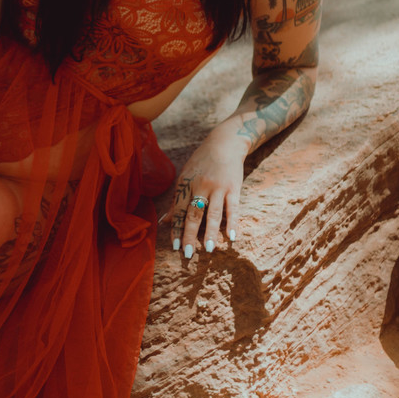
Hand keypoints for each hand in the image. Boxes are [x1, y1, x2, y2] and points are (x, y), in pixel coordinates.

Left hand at [162, 122, 245, 261]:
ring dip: (212, 234)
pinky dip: (233, 223)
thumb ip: (176, 201)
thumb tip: (164, 222)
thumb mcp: (185, 177)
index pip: (180, 211)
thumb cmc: (201, 162)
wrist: (225, 143)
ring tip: (210, 250)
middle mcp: (200, 186)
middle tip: (188, 254)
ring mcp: (218, 188)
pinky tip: (232, 237)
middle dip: (190, 235)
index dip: (177, 230)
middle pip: (194, 214)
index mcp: (186, 185)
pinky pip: (233, 208)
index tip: (174, 247)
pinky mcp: (234, 188)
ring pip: (214, 214)